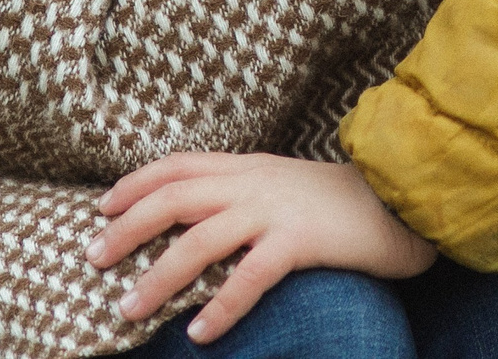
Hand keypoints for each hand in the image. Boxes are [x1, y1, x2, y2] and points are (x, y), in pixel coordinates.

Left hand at [93, 153, 435, 341]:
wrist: (404, 197)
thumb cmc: (343, 201)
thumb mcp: (285, 184)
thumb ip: (245, 193)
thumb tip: (200, 218)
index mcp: (247, 166)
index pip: (177, 164)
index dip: (134, 182)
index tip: (100, 205)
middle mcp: (254, 182)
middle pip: (174, 196)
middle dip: (128, 227)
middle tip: (92, 258)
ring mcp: (276, 210)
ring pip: (201, 240)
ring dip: (159, 277)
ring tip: (128, 309)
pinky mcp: (302, 241)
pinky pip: (251, 276)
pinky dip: (222, 306)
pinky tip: (199, 333)